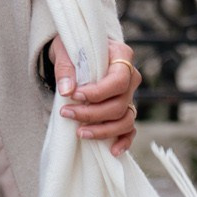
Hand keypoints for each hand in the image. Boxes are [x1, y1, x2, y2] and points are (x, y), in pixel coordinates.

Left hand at [53, 35, 138, 152]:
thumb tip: (67, 91)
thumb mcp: (65, 49)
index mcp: (122, 55)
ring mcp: (129, 95)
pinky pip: (129, 129)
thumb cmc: (72, 46)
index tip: (75, 95)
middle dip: (93, 113)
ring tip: (80, 132)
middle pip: (120, 103)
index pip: (118, 80)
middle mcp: (131, 77)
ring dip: (104, 130)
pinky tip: (112, 150)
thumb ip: (66, 68)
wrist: (75, 50)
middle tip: (67, 113)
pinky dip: (123, 140)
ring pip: (125, 119)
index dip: (98, 92)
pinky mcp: (124, 110)